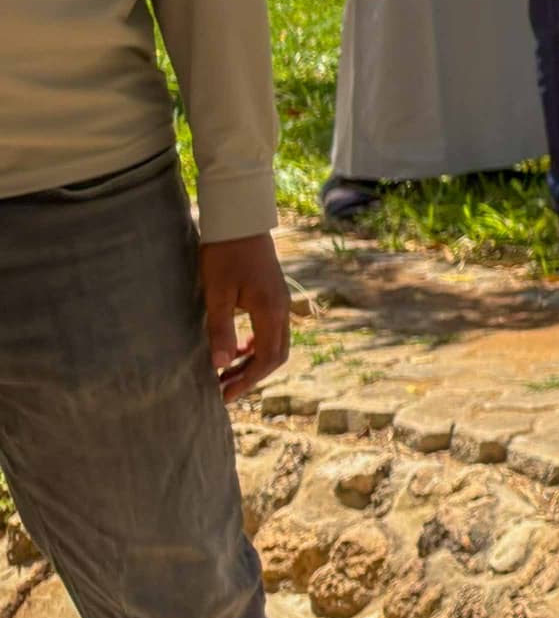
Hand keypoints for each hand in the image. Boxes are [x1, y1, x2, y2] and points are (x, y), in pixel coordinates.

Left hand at [200, 233, 291, 401]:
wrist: (240, 222)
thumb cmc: (225, 255)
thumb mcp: (217, 293)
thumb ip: (221, 329)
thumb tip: (221, 366)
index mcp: (270, 311)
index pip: (266, 359)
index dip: (246, 380)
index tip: (223, 395)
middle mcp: (281, 310)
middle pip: (276, 355)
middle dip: (251, 376)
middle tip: (224, 391)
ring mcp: (280, 302)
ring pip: (274, 344)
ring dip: (253, 362)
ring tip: (226, 374)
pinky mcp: (273, 296)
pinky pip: (270, 330)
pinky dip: (255, 346)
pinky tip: (236, 348)